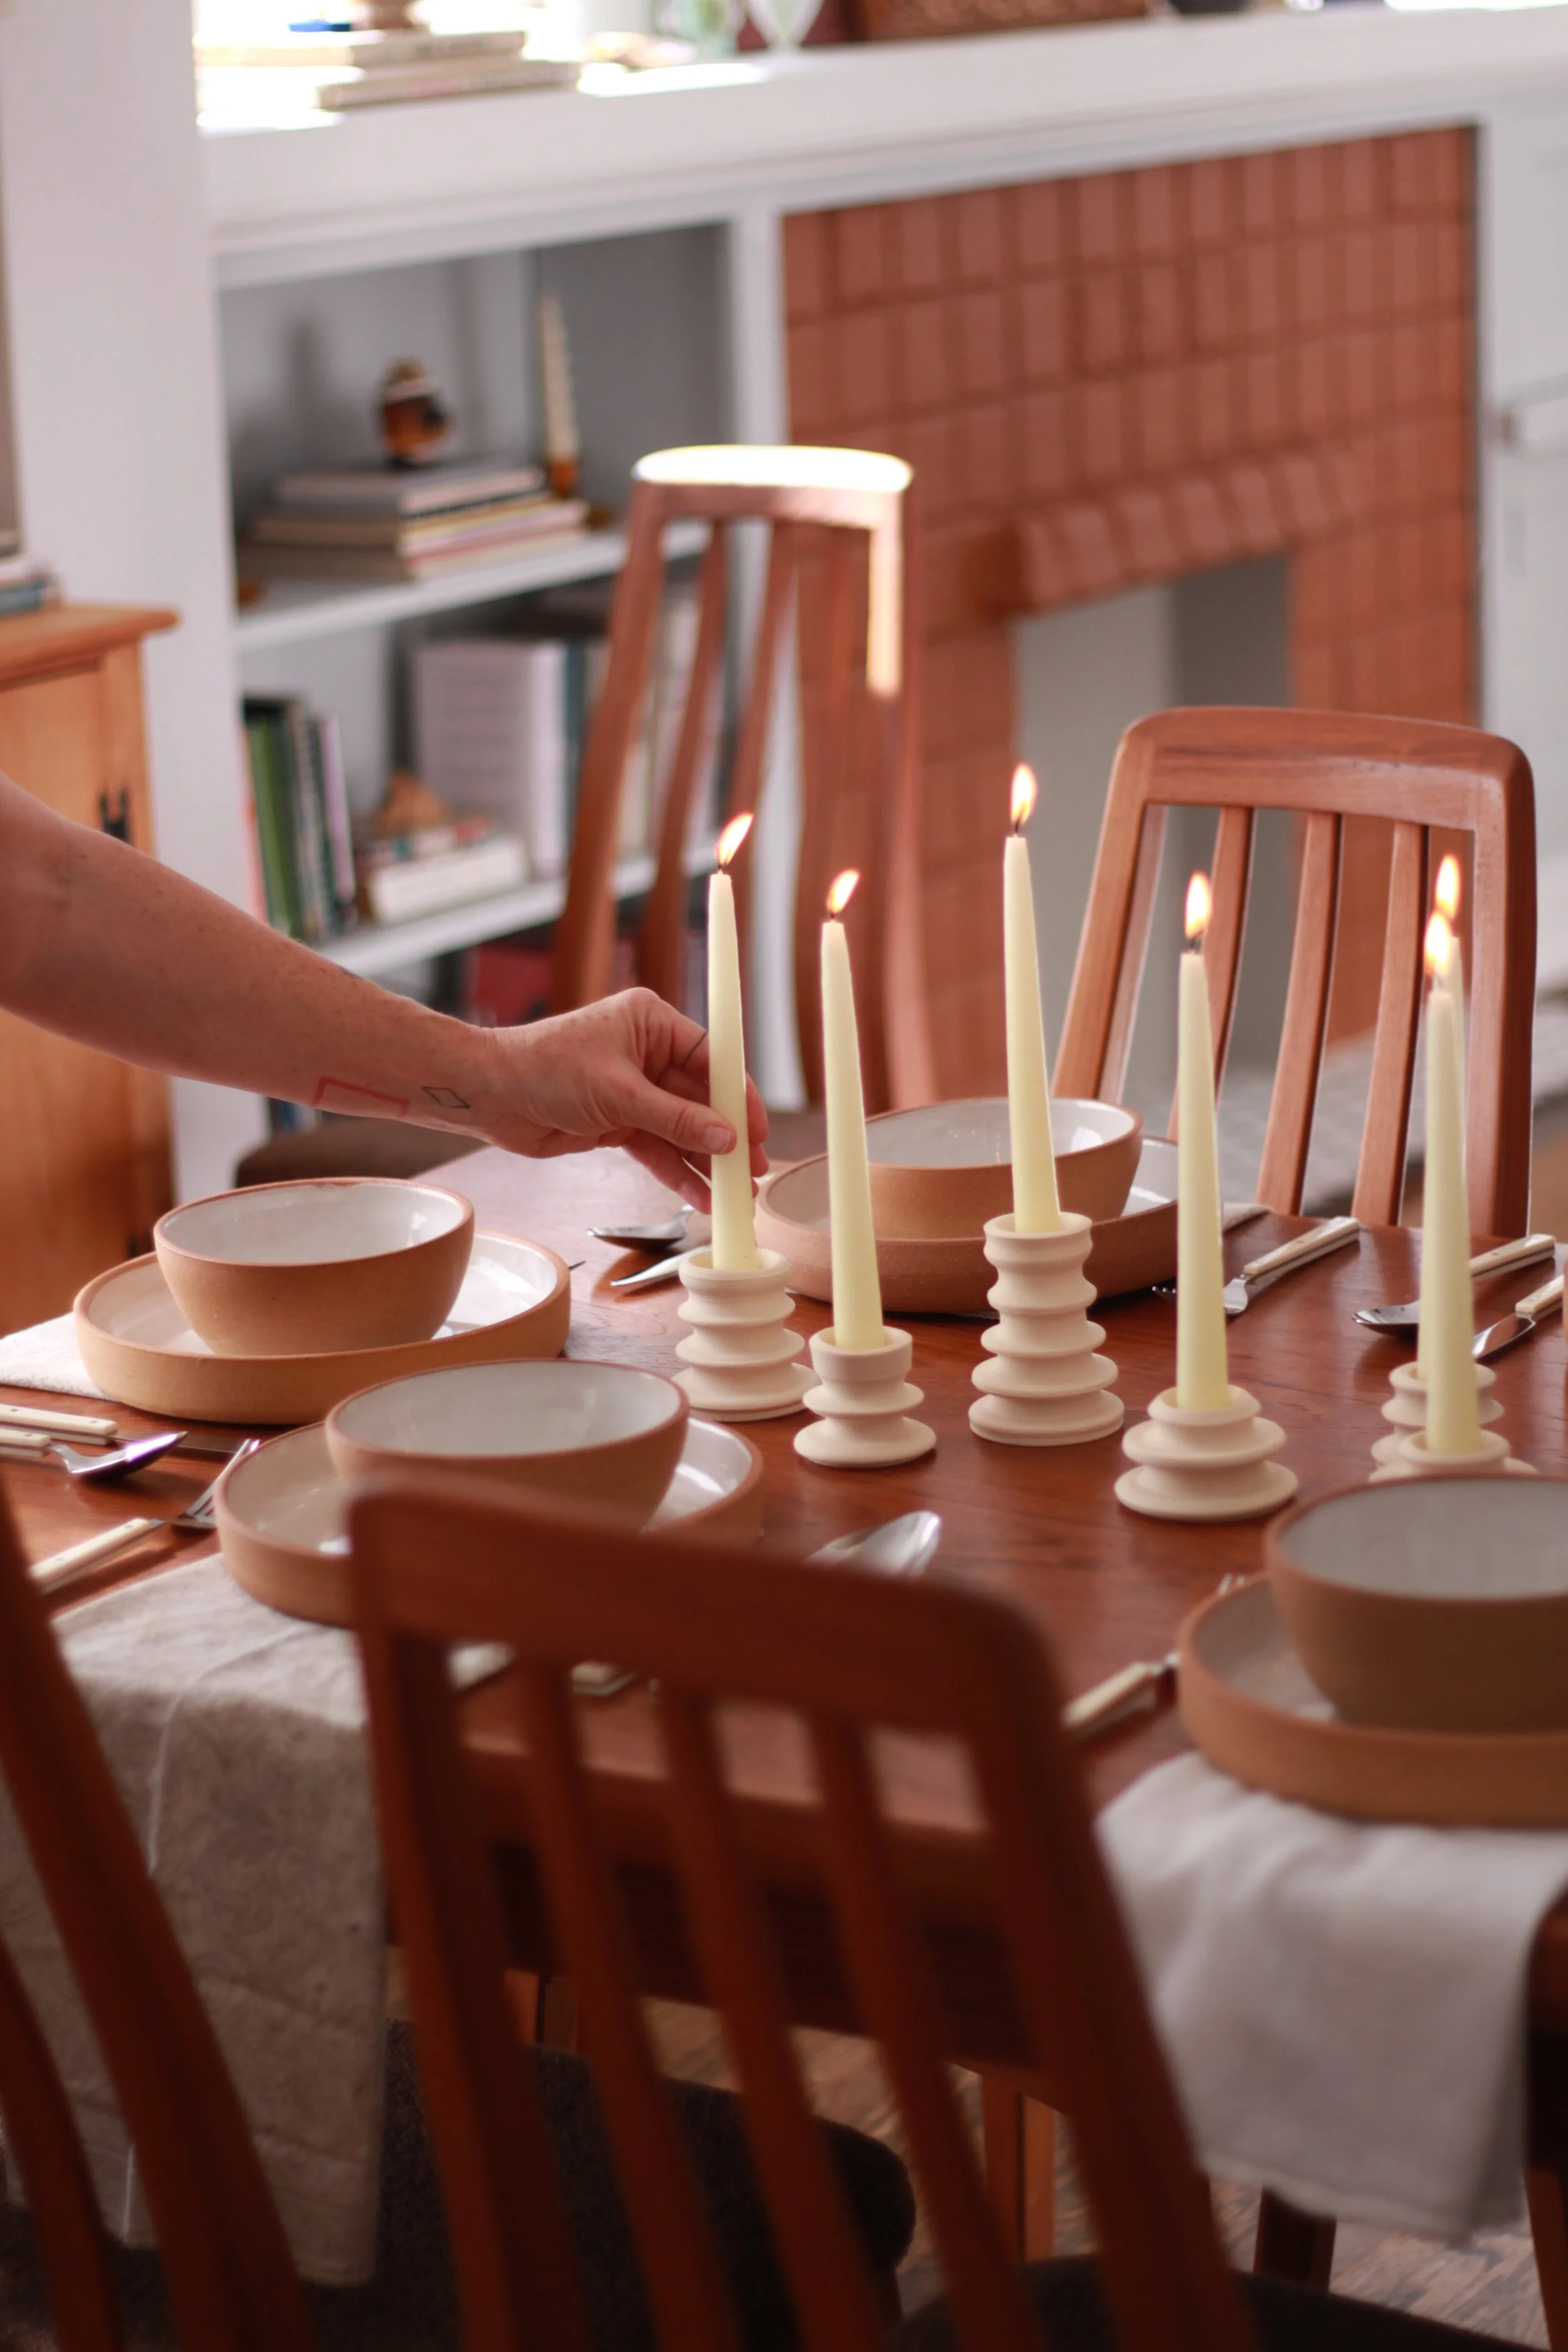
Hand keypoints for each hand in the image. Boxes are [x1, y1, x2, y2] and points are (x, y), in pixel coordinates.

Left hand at [477, 990, 768, 1206]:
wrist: (490, 1095)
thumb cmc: (545, 1068)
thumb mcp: (619, 1094)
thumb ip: (675, 1119)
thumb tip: (726, 1138)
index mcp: (650, 1023)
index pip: (712, 1058)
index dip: (738, 1095)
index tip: (760, 1128)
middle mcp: (647, 1053)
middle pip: (702, 1098)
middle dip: (728, 1136)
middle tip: (756, 1169)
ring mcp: (634, 1091)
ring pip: (682, 1129)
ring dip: (707, 1161)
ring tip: (737, 1192)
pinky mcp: (618, 1122)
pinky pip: (657, 1148)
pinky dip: (676, 1172)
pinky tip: (701, 1196)